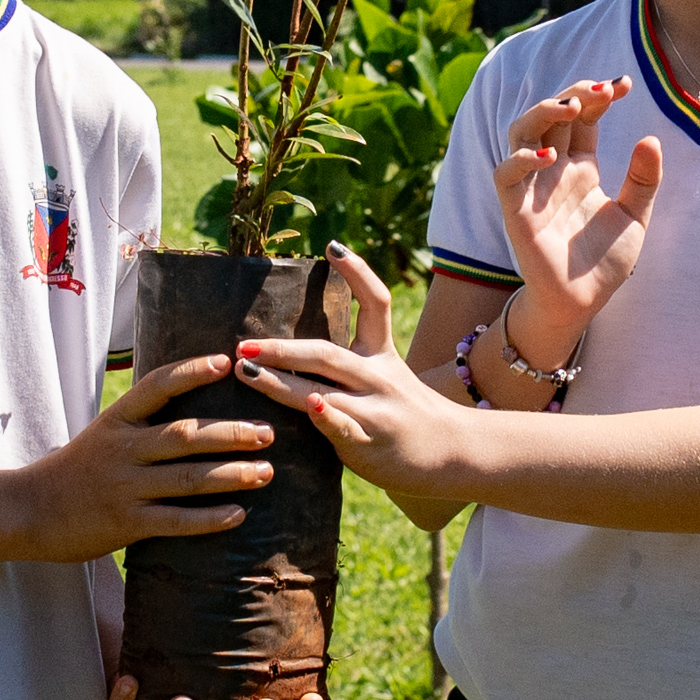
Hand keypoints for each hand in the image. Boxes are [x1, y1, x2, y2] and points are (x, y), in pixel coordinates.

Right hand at [0, 355, 278, 564]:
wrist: (29, 511)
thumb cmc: (76, 471)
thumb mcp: (104, 434)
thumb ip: (143, 424)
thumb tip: (197, 409)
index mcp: (117, 420)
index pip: (157, 386)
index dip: (192, 372)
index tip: (227, 362)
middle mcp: (121, 449)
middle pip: (184, 435)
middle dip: (230, 433)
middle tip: (269, 432)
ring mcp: (123, 487)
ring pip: (187, 478)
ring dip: (231, 474)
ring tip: (266, 471)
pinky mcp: (125, 524)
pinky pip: (175, 521)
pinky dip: (209, 518)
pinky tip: (238, 514)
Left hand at [233, 245, 460, 499]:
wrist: (453, 454)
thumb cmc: (407, 415)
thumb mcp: (387, 378)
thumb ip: (350, 364)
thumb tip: (296, 347)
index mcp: (382, 356)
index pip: (375, 303)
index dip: (357, 272)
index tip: (332, 246)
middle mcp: (378, 377)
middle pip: (328, 353)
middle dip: (283, 349)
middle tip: (245, 345)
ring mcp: (374, 410)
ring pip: (322, 389)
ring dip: (279, 382)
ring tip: (246, 371)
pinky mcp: (369, 442)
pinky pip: (343, 427)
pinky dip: (326, 417)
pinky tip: (310, 407)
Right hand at [495, 78, 662, 344]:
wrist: (582, 303)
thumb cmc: (603, 262)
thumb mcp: (635, 217)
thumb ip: (643, 180)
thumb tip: (651, 139)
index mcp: (579, 168)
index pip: (582, 118)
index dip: (598, 96)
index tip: (624, 84)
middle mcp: (553, 172)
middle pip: (551, 116)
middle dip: (574, 93)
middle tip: (602, 88)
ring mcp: (532, 188)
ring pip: (521, 133)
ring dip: (543, 112)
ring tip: (573, 106)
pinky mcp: (516, 212)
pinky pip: (505, 175)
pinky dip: (521, 160)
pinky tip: (550, 157)